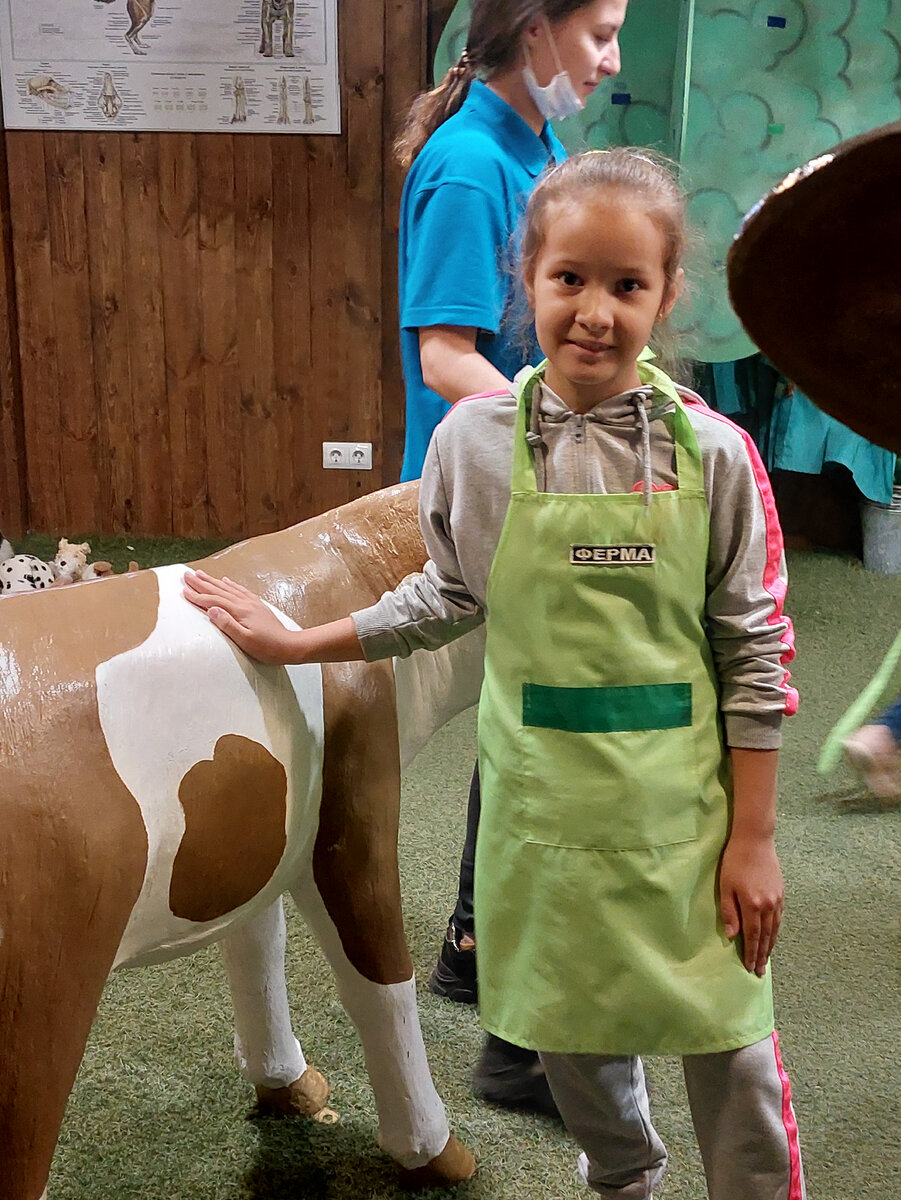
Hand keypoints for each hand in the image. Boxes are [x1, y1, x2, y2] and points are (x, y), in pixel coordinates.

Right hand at [183, 569, 293, 664]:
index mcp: (240, 611)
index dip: (197, 596)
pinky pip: (240, 590)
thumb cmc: (266, 647)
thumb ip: (227, 624)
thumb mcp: (245, 640)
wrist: (289, 646)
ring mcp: (252, 603)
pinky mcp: (257, 605)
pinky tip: (225, 580)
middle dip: (201, 582)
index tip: (183, 590)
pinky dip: (230, 584)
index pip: (213, 601)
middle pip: (218, 590)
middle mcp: (245, 603)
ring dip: (213, 581)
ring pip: (228, 588)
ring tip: (201, 574)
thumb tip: (211, 609)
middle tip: (186, 575)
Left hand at [719, 833, 784, 976]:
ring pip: (775, 929)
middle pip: (766, 937)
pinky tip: (773, 937)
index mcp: (752, 905)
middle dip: (762, 955)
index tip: (749, 967)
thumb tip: (732, 936)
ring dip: (770, 946)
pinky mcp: (782, 893)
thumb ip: (728, 912)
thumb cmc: (734, 861)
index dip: (750, 953)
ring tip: (766, 960)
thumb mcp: (725, 886)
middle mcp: (768, 906)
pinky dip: (776, 931)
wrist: (755, 840)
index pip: (752, 936)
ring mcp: (777, 900)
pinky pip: (780, 918)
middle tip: (759, 972)